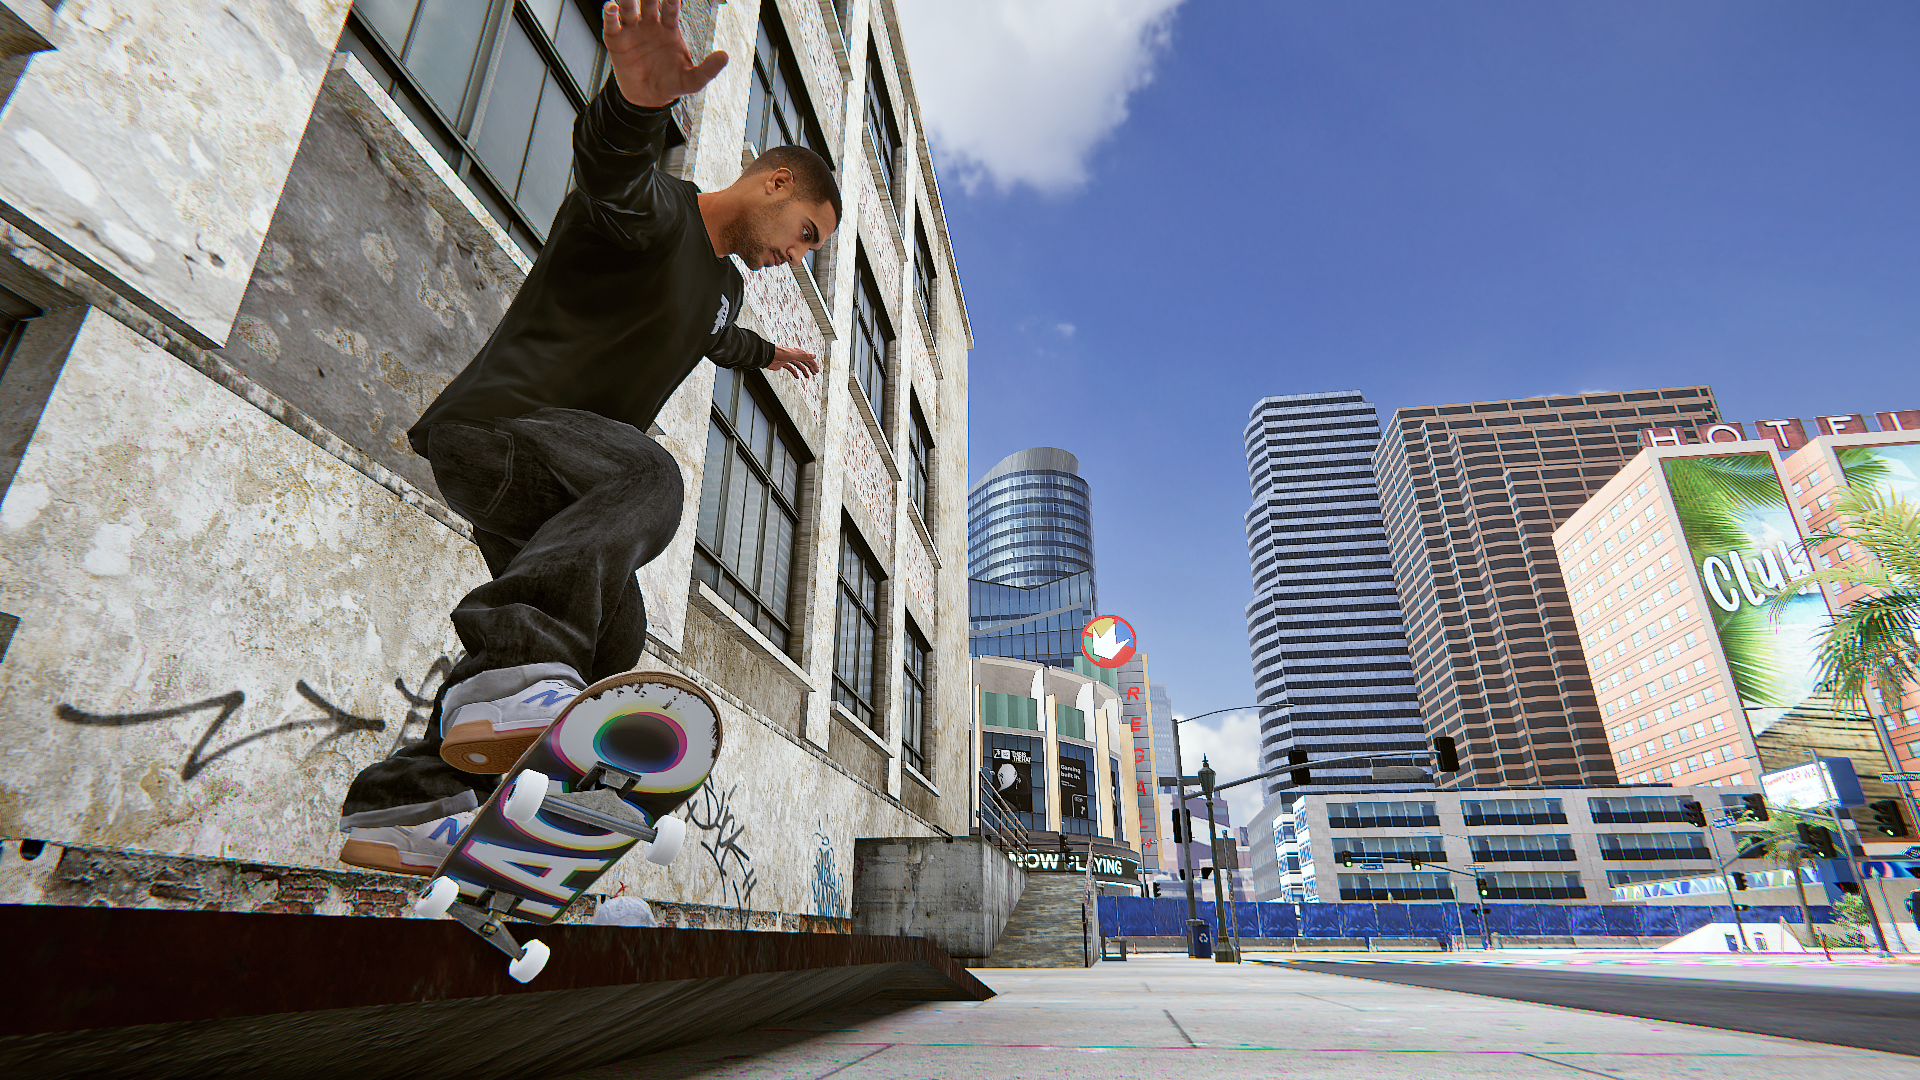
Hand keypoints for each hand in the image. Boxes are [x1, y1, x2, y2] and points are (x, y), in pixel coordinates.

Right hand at [602, 1, 728, 108]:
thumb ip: (708, 69)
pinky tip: (611, 7)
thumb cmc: (670, 84)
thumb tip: (725, 56)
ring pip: (629, 8)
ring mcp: (632, 30)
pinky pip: (612, 23)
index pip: (670, 8)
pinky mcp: (616, 39)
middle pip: (649, 2)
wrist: (647, 98)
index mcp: (669, 29)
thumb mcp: (692, 80)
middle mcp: (650, 25)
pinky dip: (610, 14)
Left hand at [768, 346, 818, 379]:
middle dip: (810, 367)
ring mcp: (788, 360)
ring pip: (798, 365)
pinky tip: (797, 376)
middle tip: (815, 373)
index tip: (817, 369)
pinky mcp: (783, 364)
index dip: (813, 364)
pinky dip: (795, 372)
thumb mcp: (793, 355)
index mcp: (797, 352)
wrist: (767, 356)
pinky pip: (791, 368)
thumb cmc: (779, 353)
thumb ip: (804, 356)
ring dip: (803, 370)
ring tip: (807, 376)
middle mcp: (793, 355)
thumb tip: (814, 356)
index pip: (807, 358)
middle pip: (804, 362)